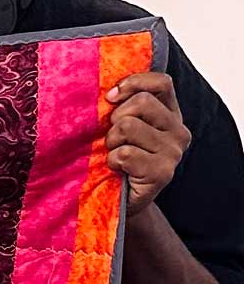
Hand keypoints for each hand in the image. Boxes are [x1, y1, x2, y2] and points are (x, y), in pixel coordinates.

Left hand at [105, 71, 188, 216]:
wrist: (119, 200)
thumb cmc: (116, 159)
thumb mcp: (119, 126)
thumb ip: (121, 105)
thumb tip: (107, 91)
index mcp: (170, 114)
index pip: (161, 82)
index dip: (133, 83)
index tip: (110, 97)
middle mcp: (178, 130)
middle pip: (141, 102)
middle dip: (115, 118)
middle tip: (112, 138)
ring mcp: (173, 152)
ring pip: (128, 126)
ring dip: (111, 141)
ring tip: (114, 154)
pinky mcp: (162, 172)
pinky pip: (124, 153)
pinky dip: (111, 160)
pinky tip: (117, 169)